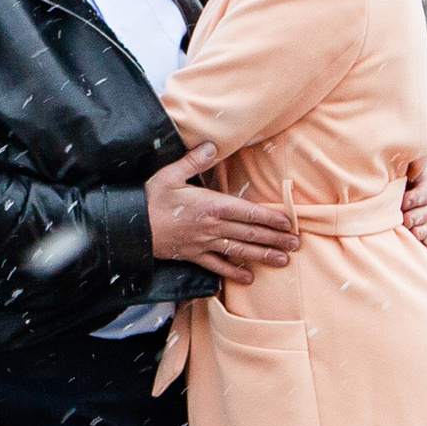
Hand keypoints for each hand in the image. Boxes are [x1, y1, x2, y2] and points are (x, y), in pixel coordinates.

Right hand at [145, 144, 296, 283]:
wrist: (130, 226)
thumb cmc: (150, 199)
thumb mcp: (170, 174)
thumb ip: (193, 161)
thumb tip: (212, 146)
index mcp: (210, 205)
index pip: (248, 213)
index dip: (270, 218)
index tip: (289, 223)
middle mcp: (212, 226)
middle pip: (249, 234)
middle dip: (275, 239)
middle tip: (296, 245)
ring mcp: (203, 243)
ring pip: (239, 251)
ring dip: (262, 256)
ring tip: (283, 261)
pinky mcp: (193, 255)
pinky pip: (217, 266)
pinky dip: (233, 273)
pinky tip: (248, 279)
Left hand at [403, 157, 426, 237]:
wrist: (398, 179)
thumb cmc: (398, 171)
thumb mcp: (403, 167)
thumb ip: (401, 170)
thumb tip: (402, 167)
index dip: (415, 198)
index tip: (403, 201)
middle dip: (416, 216)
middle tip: (405, 220)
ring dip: (420, 230)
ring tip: (410, 231)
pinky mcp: (422, 229)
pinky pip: (426, 239)